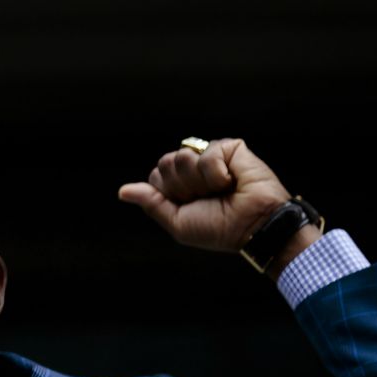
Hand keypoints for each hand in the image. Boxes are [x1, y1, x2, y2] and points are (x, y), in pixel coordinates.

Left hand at [118, 138, 300, 253]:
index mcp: (180, 186)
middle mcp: (194, 169)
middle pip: (165, 164)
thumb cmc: (219, 229)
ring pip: (182, 157)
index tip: (191, 207)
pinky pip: (207, 154)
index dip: (169, 195)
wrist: (253, 226)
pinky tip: (232, 181)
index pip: (155, 177)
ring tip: (221, 190)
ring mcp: (211, 156)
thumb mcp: (177, 222)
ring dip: (200, 182)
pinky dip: (217, 173)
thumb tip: (122, 192)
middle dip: (182, 187)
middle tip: (207, 198)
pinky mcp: (230, 148)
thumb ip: (151, 203)